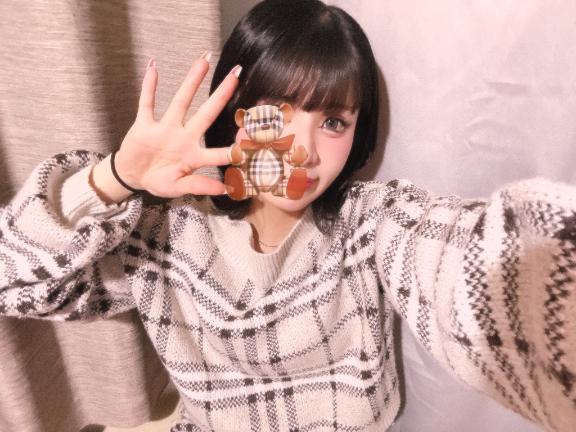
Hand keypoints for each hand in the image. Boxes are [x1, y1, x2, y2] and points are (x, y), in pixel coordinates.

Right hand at [93, 53, 240, 201]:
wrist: (133, 175)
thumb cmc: (159, 181)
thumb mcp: (177, 188)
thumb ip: (199, 186)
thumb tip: (225, 189)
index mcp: (194, 155)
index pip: (219, 152)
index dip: (234, 150)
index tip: (252, 139)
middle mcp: (184, 137)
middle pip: (206, 113)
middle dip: (221, 94)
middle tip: (236, 74)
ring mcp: (165, 128)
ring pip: (181, 101)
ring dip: (191, 81)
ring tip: (204, 60)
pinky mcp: (144, 125)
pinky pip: (147, 103)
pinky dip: (148, 86)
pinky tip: (153, 66)